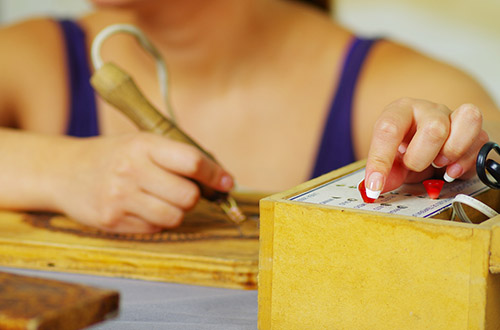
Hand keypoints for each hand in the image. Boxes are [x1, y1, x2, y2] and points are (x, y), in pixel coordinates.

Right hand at [52, 132, 233, 232]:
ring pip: (175, 217)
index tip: (226, 182)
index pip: (192, 162)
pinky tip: (141, 207)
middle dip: (192, 196)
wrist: (65, 171)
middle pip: (188, 196)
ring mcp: (120, 197)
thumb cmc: (114, 156)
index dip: (215, 174)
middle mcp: (131, 170)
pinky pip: (155, 228)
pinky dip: (156, 221)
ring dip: (176, 211)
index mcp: (143, 144)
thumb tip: (224, 180)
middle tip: (181, 189)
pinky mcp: (112, 221)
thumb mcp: (143, 143)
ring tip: (160, 198)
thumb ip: (180, 157)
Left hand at [364, 98, 488, 198]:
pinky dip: (465, 161)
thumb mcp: (392, 161)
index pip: (388, 129)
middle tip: (414, 166)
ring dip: (451, 152)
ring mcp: (453, 116)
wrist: (432, 144)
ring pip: (466, 121)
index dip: (380, 160)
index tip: (375, 184)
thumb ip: (386, 173)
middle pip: (434, 129)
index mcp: (400, 111)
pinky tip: (452, 170)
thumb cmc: (409, 147)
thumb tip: (376, 187)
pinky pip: (480, 141)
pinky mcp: (474, 130)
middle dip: (421, 159)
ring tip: (438, 163)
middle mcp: (427, 109)